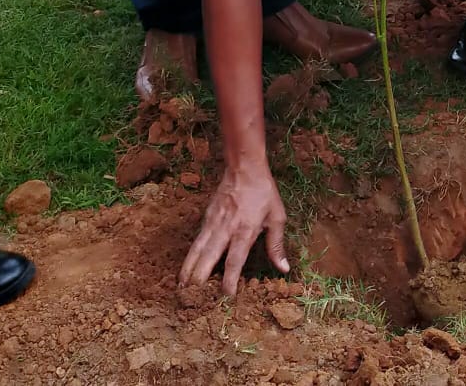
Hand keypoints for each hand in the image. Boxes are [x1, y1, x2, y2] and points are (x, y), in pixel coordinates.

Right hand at [179, 166, 288, 295]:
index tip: (226, 298)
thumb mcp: (277, 217)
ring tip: (182, 288)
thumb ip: (276, 245)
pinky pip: (197, 240)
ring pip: (197, 249)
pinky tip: (187, 267)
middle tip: (193, 299)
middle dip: (199, 279)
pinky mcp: (206, 217)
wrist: (244, 167)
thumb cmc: (263, 193)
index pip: (234, 261)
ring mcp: (213, 222)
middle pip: (208, 258)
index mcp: (244, 231)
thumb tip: (283, 269)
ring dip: (189, 269)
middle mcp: (225, 229)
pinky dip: (190, 255)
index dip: (229, 281)